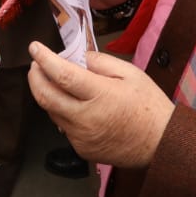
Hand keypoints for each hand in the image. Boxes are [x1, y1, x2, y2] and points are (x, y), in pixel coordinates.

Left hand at [28, 42, 174, 167]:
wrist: (161, 144)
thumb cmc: (149, 106)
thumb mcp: (131, 74)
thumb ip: (102, 62)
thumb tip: (79, 58)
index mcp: (100, 95)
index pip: (62, 74)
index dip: (44, 59)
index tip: (35, 48)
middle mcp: (85, 117)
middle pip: (46, 96)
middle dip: (35, 77)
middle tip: (35, 65)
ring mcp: (81, 136)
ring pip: (52, 112)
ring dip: (47, 94)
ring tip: (53, 81)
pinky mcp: (81, 149)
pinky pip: (64, 126)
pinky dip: (62, 111)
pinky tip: (71, 104)